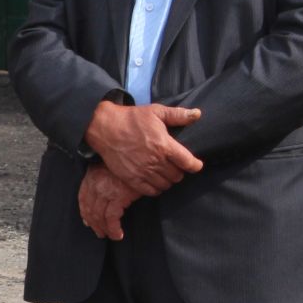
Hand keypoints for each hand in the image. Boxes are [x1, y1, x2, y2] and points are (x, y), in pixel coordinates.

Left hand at [76, 163, 139, 240]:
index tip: (87, 222)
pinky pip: (111, 218)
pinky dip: (113, 229)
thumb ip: (102, 178)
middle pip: (89, 209)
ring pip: (99, 216)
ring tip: (110, 235)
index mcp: (92, 176)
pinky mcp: (118, 196)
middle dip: (94, 224)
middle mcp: (95, 184)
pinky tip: (118, 234)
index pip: (83, 198)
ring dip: (104, 229)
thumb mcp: (110, 167)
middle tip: (100, 232)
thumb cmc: (128, 162)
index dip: (84, 212)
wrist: (141, 157)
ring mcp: (105, 191)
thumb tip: (100, 194)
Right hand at [84, 101, 204, 195]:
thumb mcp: (155, 111)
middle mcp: (155, 161)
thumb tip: (198, 114)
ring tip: (164, 172)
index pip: (188, 163)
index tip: (196, 164)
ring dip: (168, 179)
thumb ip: (178, 115)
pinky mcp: (132, 179)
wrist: (104, 127)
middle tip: (175, 165)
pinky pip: (151, 191)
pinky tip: (154, 180)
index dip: (195, 165)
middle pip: (177, 176)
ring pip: (166, 184)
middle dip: (179, 171)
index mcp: (164, 145)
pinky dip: (156, 188)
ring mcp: (143, 171)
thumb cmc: (131, 118)